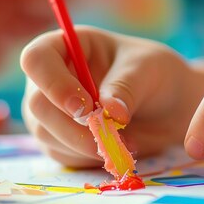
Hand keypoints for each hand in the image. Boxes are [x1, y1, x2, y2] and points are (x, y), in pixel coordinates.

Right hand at [20, 26, 203, 167]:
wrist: (168, 106)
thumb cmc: (155, 74)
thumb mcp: (148, 69)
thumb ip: (126, 86)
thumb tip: (109, 112)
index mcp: (67, 46)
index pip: (36, 59)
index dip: (53, 84)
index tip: (85, 108)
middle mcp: (51, 77)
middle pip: (36, 103)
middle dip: (72, 125)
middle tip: (111, 134)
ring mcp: (50, 109)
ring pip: (44, 133)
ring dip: (83, 145)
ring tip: (124, 141)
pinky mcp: (59, 138)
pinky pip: (60, 154)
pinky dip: (87, 157)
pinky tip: (115, 148)